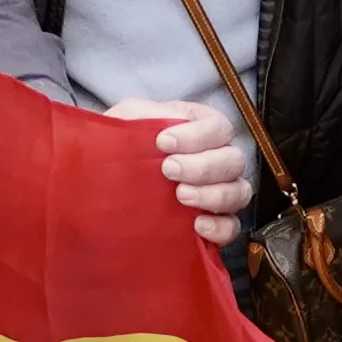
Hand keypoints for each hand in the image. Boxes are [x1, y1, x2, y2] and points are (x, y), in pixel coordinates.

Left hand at [115, 98, 254, 246]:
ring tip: (181, 196)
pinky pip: (232, 228)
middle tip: (169, 170)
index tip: (164, 142)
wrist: (101, 187)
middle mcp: (216, 159)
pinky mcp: (212, 225)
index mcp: (198, 129)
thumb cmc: (119, 148)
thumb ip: (148, 114)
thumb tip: (171, 122)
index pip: (219, 126)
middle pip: (234, 160)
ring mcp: (217, 194)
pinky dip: (220, 227)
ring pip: (239, 192)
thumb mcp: (127, 120)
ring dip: (213, 194)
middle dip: (203, 166)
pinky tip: (197, 225)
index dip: (198, 135)